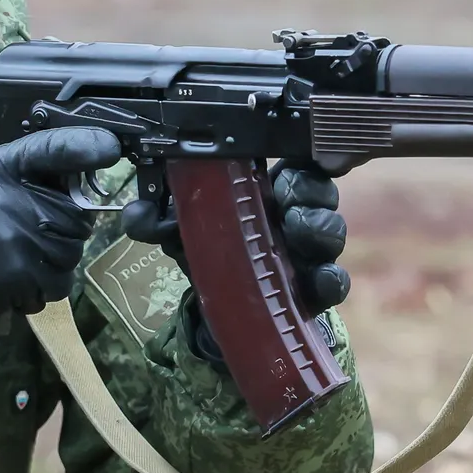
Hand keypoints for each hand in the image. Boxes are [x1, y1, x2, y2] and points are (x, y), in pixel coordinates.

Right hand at [0, 127, 123, 356]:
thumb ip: (34, 164)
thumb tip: (92, 155)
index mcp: (0, 168)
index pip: (55, 147)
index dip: (87, 144)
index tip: (111, 148)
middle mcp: (10, 198)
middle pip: (78, 212)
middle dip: (66, 226)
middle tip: (31, 231)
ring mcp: (20, 237)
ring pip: (74, 248)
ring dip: (57, 257)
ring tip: (20, 254)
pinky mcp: (25, 274)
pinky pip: (63, 279)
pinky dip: (48, 283)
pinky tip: (21, 276)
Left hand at [121, 160, 351, 366]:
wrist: (218, 313)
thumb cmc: (208, 259)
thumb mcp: (181, 233)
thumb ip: (158, 219)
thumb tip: (136, 212)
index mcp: (267, 193)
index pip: (298, 163)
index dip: (303, 160)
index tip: (292, 164)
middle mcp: (294, 218)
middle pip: (322, 192)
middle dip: (309, 191)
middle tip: (287, 200)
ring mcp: (309, 254)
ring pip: (332, 231)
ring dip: (318, 227)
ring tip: (295, 229)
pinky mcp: (315, 292)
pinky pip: (336, 282)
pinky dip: (331, 278)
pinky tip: (317, 278)